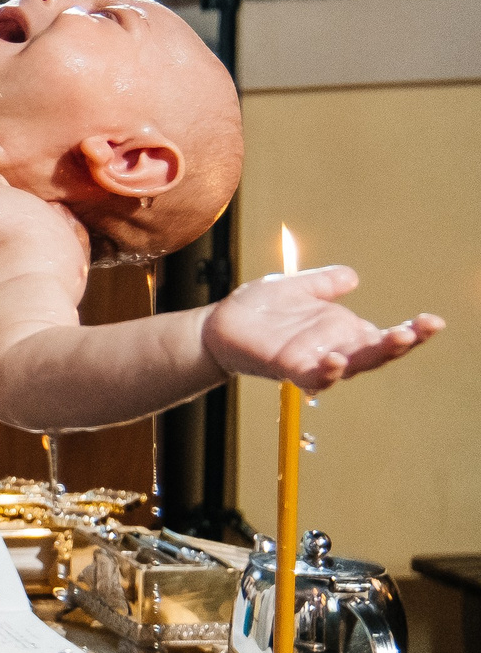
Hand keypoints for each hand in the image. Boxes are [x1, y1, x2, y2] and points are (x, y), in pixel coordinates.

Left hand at [202, 265, 442, 389]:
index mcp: (342, 330)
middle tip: (416, 330)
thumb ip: (324, 283)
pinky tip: (337, 360)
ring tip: (392, 339)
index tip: (433, 321)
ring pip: (352, 366)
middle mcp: (334, 348)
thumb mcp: (297, 287)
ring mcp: (313, 361)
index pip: (383, 335)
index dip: (410, 332)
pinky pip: (313, 376)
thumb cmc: (260, 308)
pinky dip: (327, 371)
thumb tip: (352, 277)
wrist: (219, 324)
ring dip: (372, 356)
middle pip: (375, 353)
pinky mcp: (288, 368)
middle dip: (400, 343)